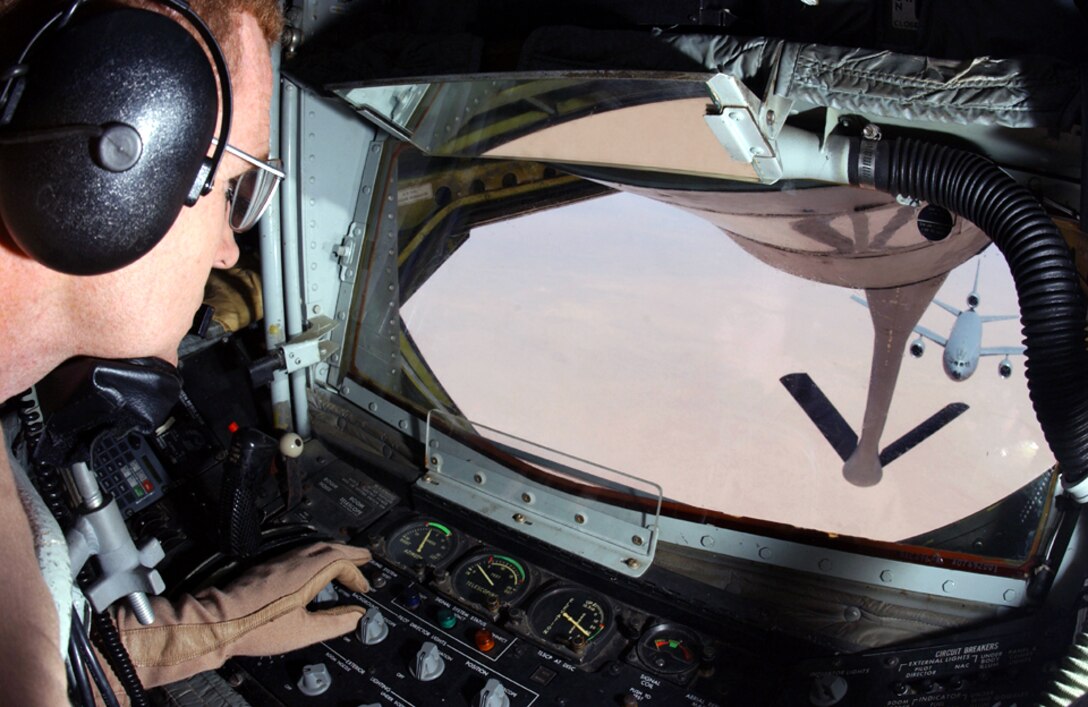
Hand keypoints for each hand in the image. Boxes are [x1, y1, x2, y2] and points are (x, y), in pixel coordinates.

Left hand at [116, 542, 370, 686]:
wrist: (219, 621)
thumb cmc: (259, 626)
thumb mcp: (303, 631)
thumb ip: (334, 623)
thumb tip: (356, 617)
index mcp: (308, 573)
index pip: (341, 563)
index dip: (356, 575)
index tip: (363, 588)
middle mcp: (295, 561)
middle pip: (330, 547)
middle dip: (351, 552)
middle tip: (365, 557)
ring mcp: (280, 560)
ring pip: (314, 546)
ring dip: (333, 550)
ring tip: (345, 557)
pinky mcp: (267, 566)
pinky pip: (300, 550)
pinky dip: (316, 553)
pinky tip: (314, 564)